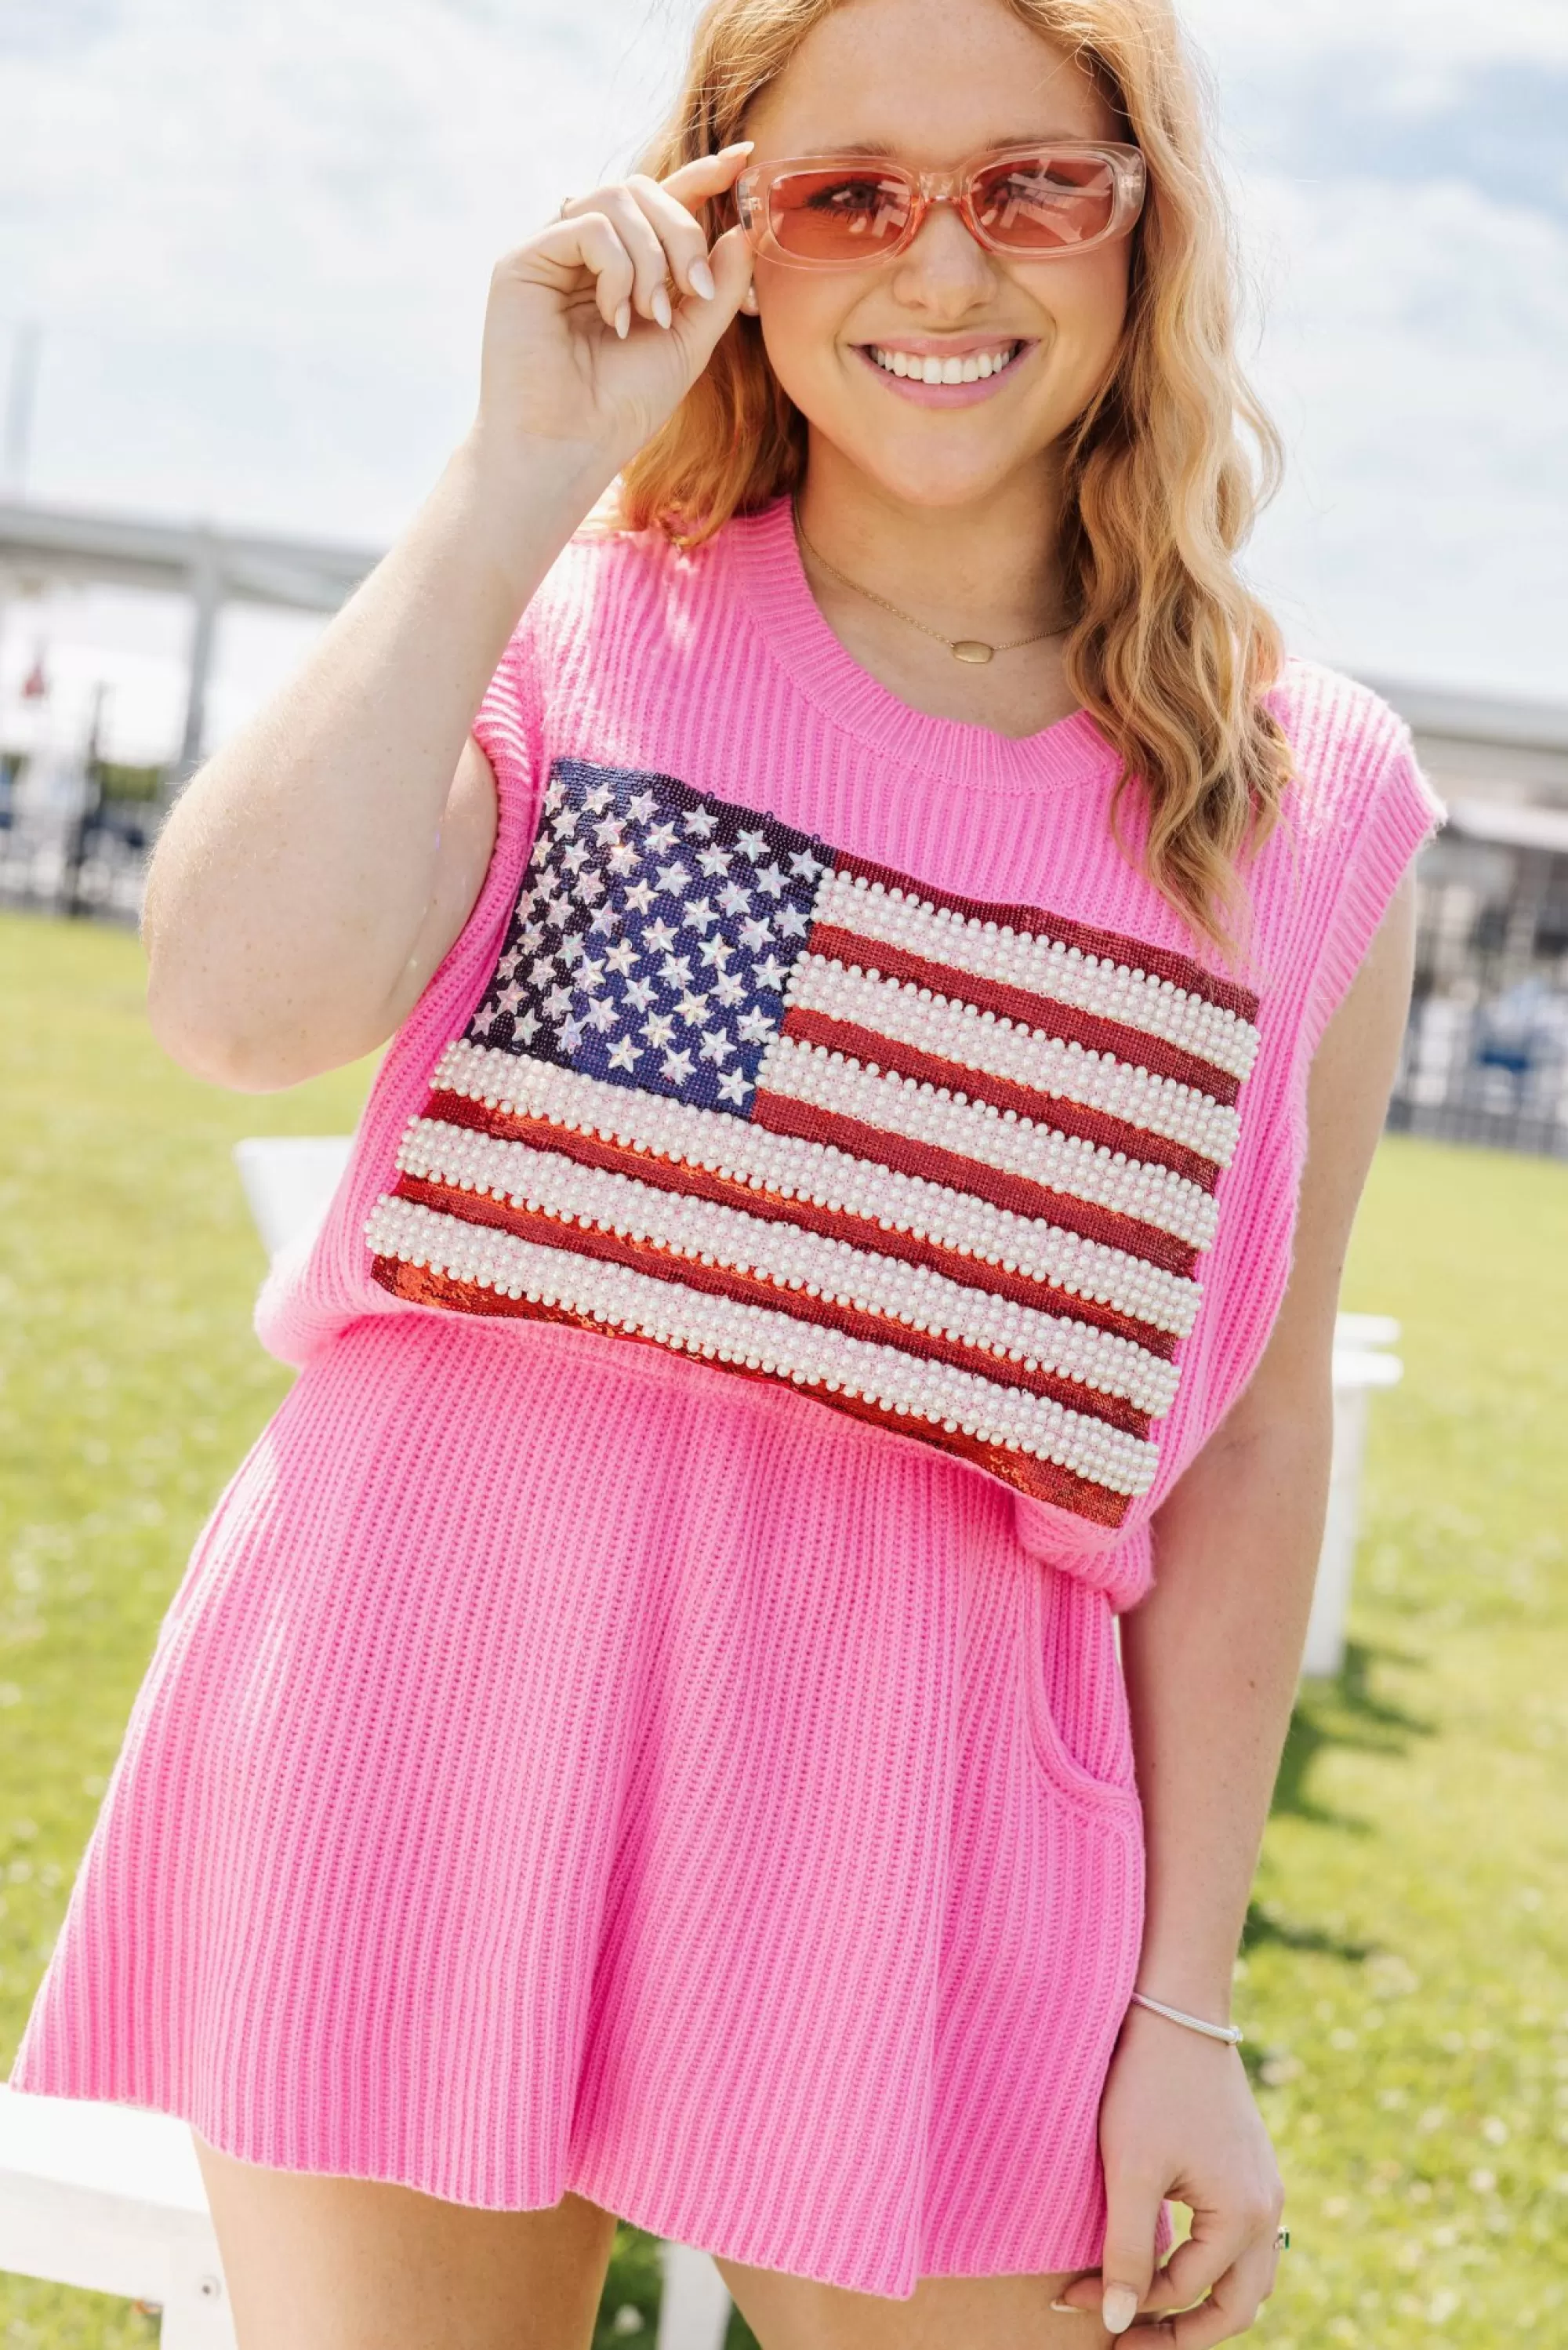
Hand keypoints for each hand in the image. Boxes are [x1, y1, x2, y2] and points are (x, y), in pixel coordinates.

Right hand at [471, 144, 757, 484]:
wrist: (570, 450)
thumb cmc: (623, 407)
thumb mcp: (690, 341)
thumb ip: (718, 286)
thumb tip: (744, 229)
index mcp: (622, 264)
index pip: (662, 201)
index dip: (702, 176)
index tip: (745, 159)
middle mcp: (583, 250)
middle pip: (643, 190)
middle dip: (683, 233)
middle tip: (695, 290)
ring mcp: (550, 251)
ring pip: (617, 199)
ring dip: (651, 256)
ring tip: (651, 316)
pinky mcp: (521, 261)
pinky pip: (588, 225)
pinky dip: (617, 268)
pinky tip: (615, 318)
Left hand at [1052, 2003, 1285, 2342]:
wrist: (1176, 2008)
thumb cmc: (1148, 2084)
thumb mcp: (1129, 2170)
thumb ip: (1125, 2251)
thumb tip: (1116, 2322)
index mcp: (1242, 2218)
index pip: (1180, 2293)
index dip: (1122, 2304)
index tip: (1067, 2298)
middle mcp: (1267, 2211)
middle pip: (1234, 2308)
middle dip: (1179, 2333)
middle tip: (1124, 2342)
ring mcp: (1264, 2189)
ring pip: (1244, 2280)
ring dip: (1199, 2303)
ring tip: (1145, 2311)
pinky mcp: (1250, 2168)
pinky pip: (1241, 2243)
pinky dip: (1210, 2266)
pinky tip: (1168, 2260)